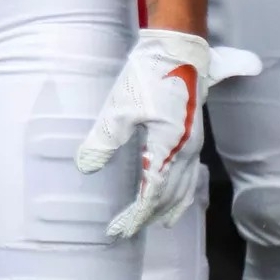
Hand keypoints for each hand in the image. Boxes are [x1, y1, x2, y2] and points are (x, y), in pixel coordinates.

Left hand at [76, 29, 260, 235]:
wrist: (177, 48)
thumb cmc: (148, 76)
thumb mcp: (120, 108)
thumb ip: (104, 140)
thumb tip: (86, 167)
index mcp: (170, 148)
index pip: (152, 193)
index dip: (135, 214)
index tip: (119, 230)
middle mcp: (187, 150)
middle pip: (169, 194)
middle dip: (147, 215)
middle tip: (127, 231)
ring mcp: (193, 142)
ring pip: (184, 185)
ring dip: (169, 207)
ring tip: (158, 223)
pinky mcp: (192, 132)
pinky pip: (191, 171)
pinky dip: (183, 189)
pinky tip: (178, 190)